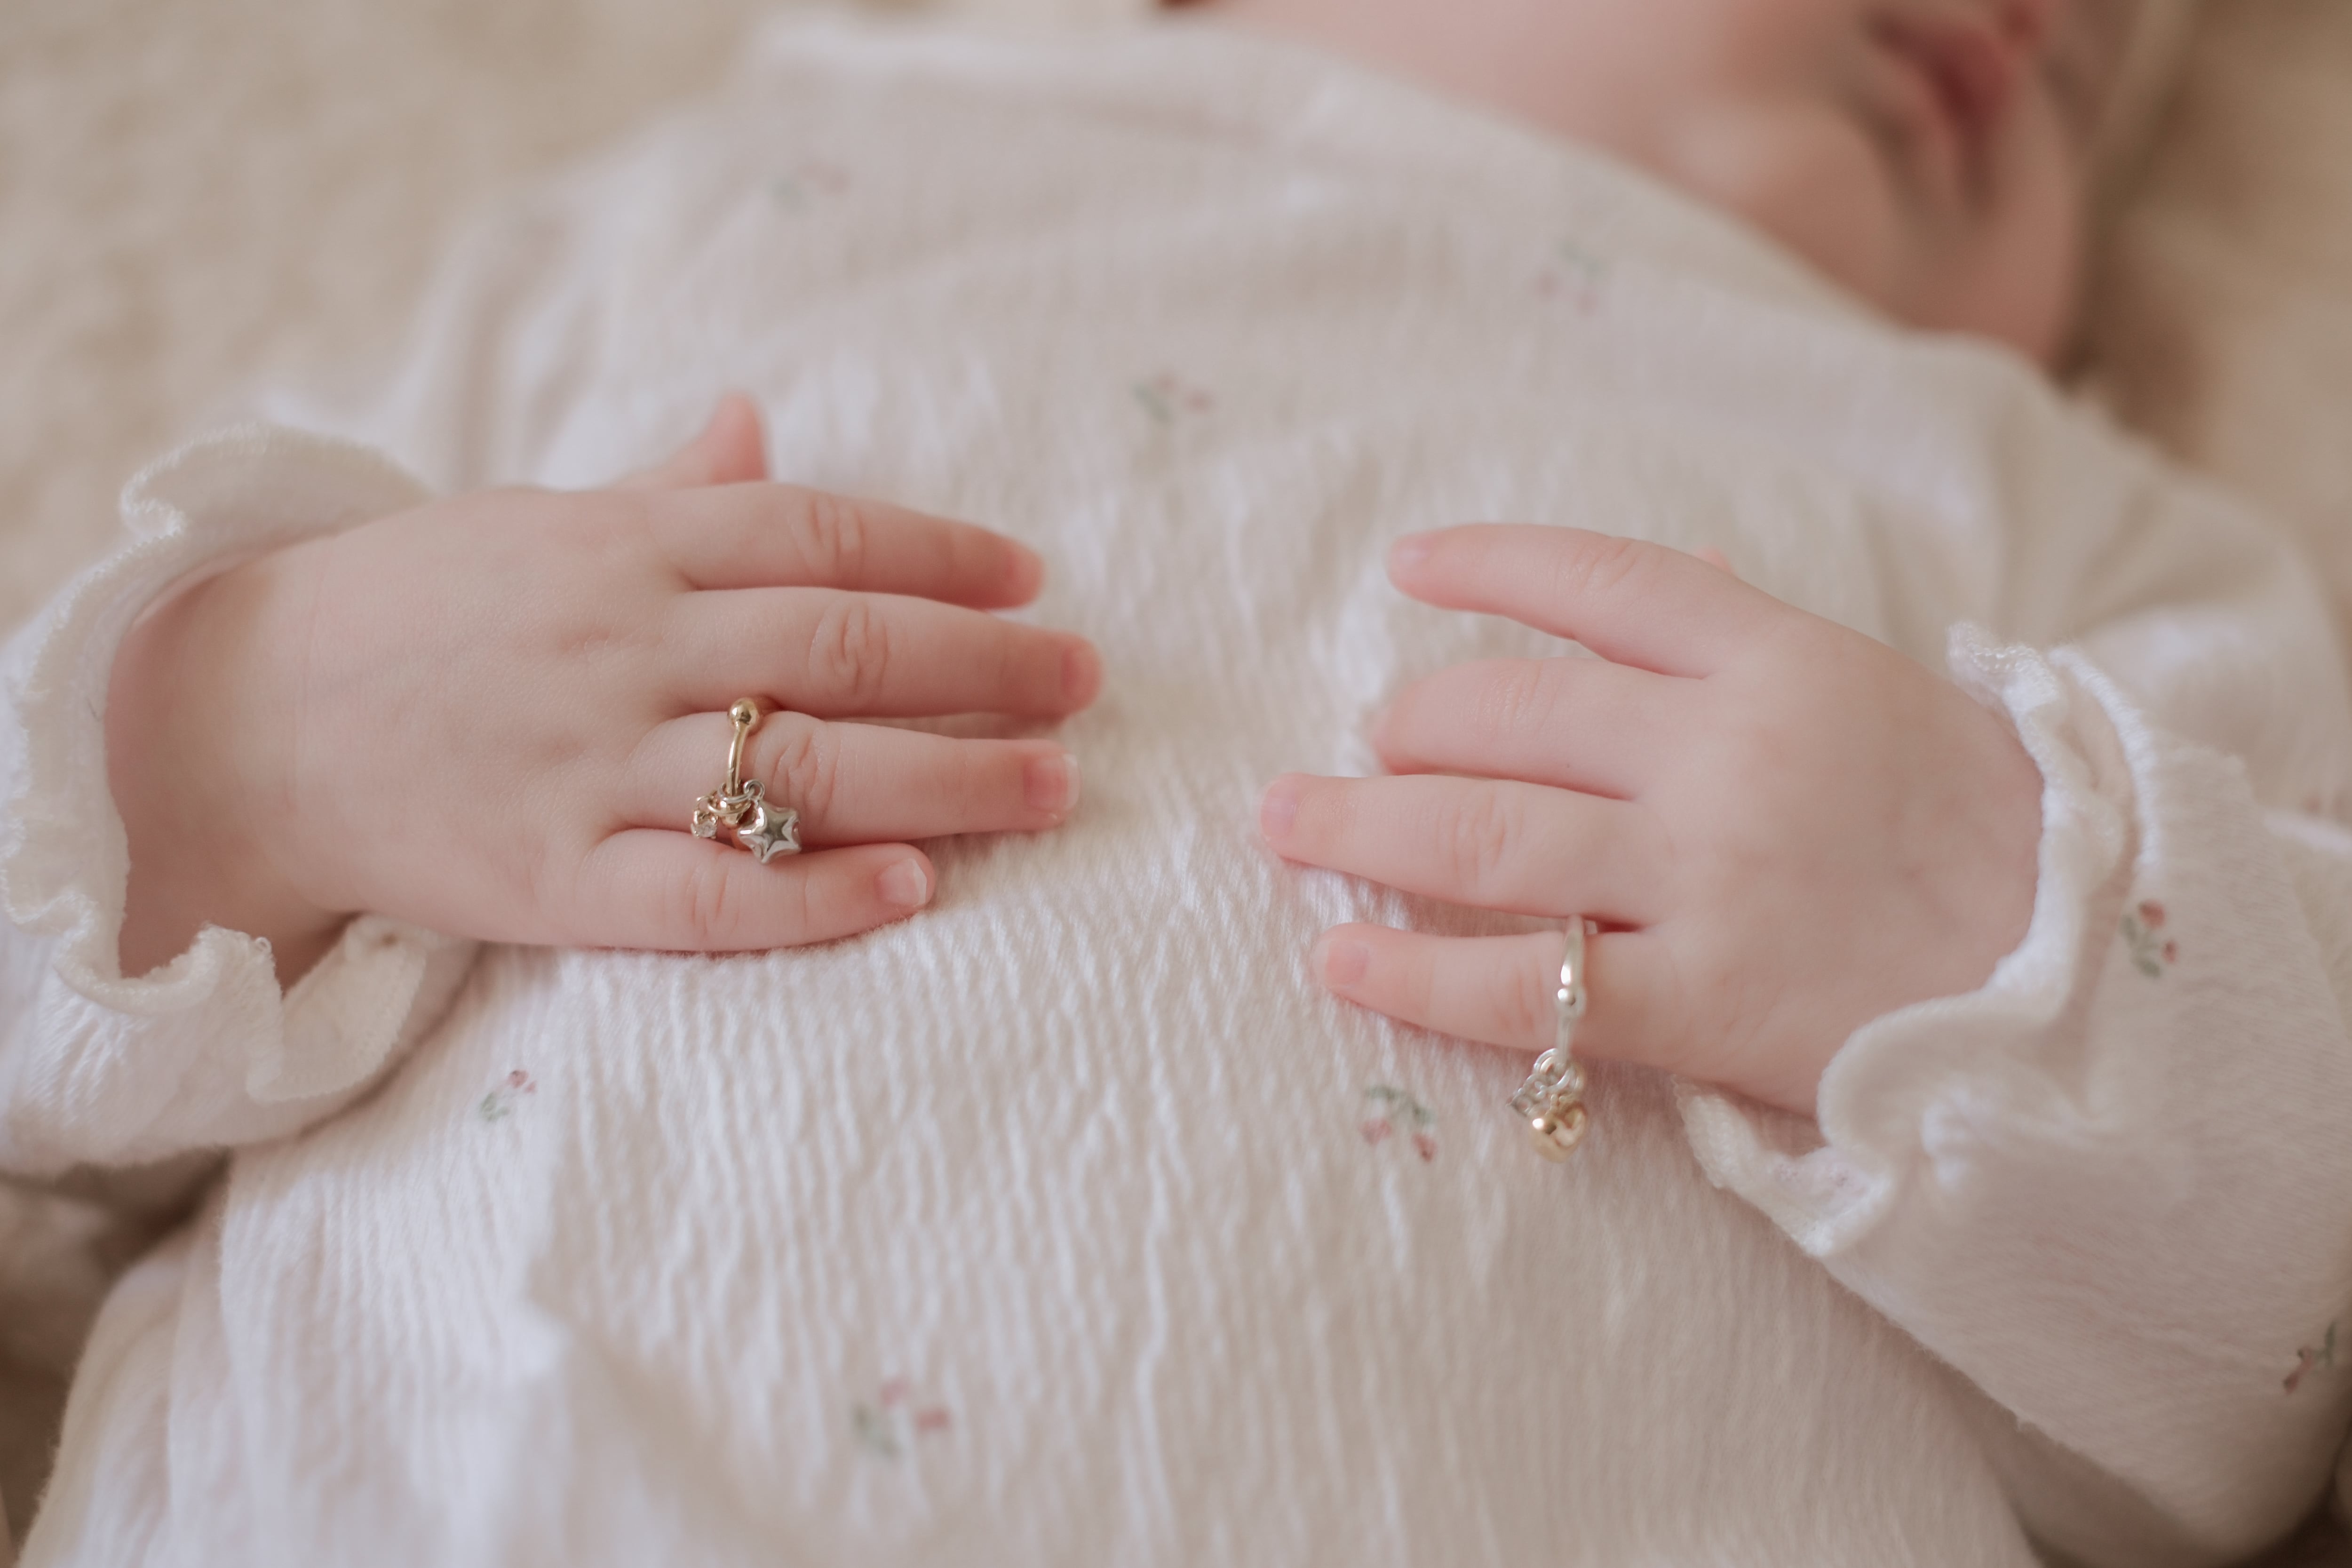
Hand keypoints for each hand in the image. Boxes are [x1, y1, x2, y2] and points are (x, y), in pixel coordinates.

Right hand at [109, 395, 1098, 981]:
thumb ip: (660, 488)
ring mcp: (590, 766)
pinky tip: (911, 890)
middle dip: (983, 664)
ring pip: (800, 770)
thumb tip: (755, 418)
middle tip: (1083, 683)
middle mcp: (622, 646)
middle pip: (842, 646)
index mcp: (625, 547)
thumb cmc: (416, 612)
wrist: (241, 716)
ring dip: (945, 779)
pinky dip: (813, 894)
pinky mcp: (553, 880)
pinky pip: (705, 896)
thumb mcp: (535, 523)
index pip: (818, 534)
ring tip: (1051, 785)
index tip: (1032, 579)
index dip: (940, 552)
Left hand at [1258, 525, 2042, 1115]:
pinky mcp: (1702, 1003)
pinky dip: (1416, 972)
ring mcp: (1709, 879)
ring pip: (1487, 837)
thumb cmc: (1973, 830)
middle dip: (1407, 728)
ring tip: (1290, 826)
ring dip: (1364, 827)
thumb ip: (1762, 641)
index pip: (1604, 582)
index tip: (1406, 566)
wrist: (2081, 977)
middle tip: (1358, 749)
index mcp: (1780, 661)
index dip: (1492, 565)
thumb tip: (1680, 568)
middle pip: (1511, 714)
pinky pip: (1525, 986)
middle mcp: (1729, 755)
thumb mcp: (1883, 697)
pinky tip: (1339, 959)